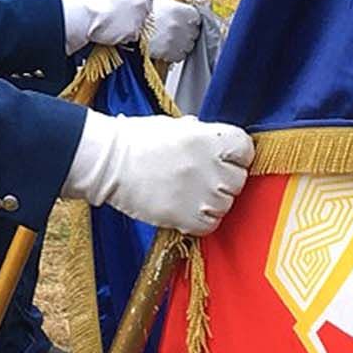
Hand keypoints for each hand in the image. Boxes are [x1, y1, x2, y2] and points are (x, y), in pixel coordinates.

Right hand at [61, 113, 251, 234]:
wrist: (107, 163)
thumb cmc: (134, 142)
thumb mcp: (173, 126)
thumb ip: (200, 133)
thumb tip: (213, 138)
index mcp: (208, 137)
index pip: (246, 149)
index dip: (236, 155)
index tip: (227, 159)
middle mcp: (208, 165)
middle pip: (238, 180)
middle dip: (224, 180)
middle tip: (202, 177)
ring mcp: (199, 192)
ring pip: (226, 205)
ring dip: (212, 202)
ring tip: (189, 193)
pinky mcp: (185, 216)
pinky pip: (209, 225)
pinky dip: (200, 221)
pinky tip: (184, 209)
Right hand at [62, 0, 160, 50]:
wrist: (84, 13)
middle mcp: (145, 1)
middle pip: (150, 3)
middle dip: (139, 4)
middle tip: (123, 5)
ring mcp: (141, 17)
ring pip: (142, 19)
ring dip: (133, 18)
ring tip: (116, 16)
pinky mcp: (134, 32)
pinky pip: (134, 32)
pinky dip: (126, 31)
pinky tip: (115, 25)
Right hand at [141, 0, 201, 66]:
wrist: (126, 25)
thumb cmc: (142, 11)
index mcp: (182, 10)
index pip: (196, 16)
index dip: (190, 18)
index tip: (185, 19)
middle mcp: (182, 26)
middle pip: (194, 31)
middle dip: (187, 31)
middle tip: (175, 29)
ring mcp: (177, 41)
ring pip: (189, 45)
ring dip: (182, 43)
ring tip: (170, 38)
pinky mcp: (170, 53)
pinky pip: (180, 56)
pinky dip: (175, 53)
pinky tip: (166, 47)